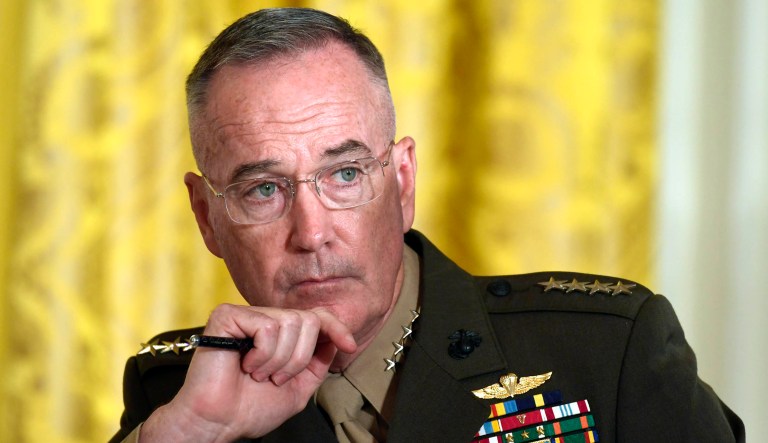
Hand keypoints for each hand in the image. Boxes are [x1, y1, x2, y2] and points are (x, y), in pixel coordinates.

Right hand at [139, 303, 356, 441]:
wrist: (218, 423)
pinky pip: (267, 327)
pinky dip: (263, 354)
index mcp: (279, 335)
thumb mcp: (298, 387)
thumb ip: (317, 363)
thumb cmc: (249, 408)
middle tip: (276, 378)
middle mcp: (263, 320)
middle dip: (299, 357)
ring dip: (280, 360)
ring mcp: (245, 315)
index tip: (349, 346)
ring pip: (290, 323)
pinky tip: (246, 365)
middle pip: (307, 320)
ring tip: (259, 374)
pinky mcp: (227, 316)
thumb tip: (335, 340)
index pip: (316, 316)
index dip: (336, 327)